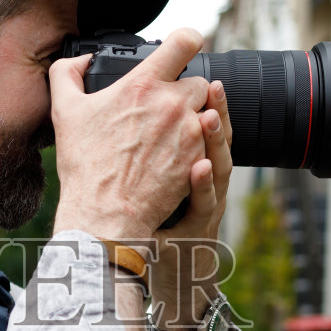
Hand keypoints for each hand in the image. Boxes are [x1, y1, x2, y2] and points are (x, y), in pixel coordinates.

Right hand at [49, 27, 212, 241]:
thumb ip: (67, 73)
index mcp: (142, 84)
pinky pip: (208, 143)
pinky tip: (172, 158)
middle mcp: (172, 103)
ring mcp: (190, 132)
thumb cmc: (85, 165)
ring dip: (193, 120)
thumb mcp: (64, 111)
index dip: (188, 40)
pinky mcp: (200, 159)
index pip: (186, 41)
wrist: (106, 213)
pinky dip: (195, 147)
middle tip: (163, 110)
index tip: (185, 47)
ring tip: (168, 137)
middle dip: (185, 92)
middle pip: (199, 81)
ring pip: (207, 113)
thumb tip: (82, 60)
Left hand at [147, 77, 231, 328]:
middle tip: (210, 84)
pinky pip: (204, 204)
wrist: (150, 271)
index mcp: (187, 159)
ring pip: (218, 164)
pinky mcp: (199, 228)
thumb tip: (112, 106)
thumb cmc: (149, 223)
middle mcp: (202, 176)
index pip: (197, 117)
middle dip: (213, 107)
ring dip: (216, 138)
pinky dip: (203, 185)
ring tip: (208, 116)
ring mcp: (204, 201)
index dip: (199, 91)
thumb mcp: (149, 179)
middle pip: (213, 134)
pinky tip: (197, 168)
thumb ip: (142, 145)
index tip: (193, 59)